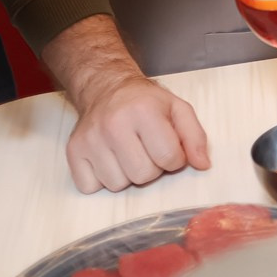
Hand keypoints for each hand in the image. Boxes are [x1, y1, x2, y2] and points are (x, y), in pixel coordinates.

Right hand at [65, 70, 211, 192]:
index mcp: (144, 111)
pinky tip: (109, 159)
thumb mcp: (178, 109)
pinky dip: (102, 180)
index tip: (169, 148)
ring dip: (127, 175)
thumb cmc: (146, 102)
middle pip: (142, 175)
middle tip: (146, 150)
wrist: (107, 88)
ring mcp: (90, 139)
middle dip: (151, 168)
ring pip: (117, 185)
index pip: (168, 157)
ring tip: (128, 153)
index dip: (174, 159)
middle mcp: (114, 125)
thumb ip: (195, 137)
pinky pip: (90, 187)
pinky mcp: (73, 151)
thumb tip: (203, 165)